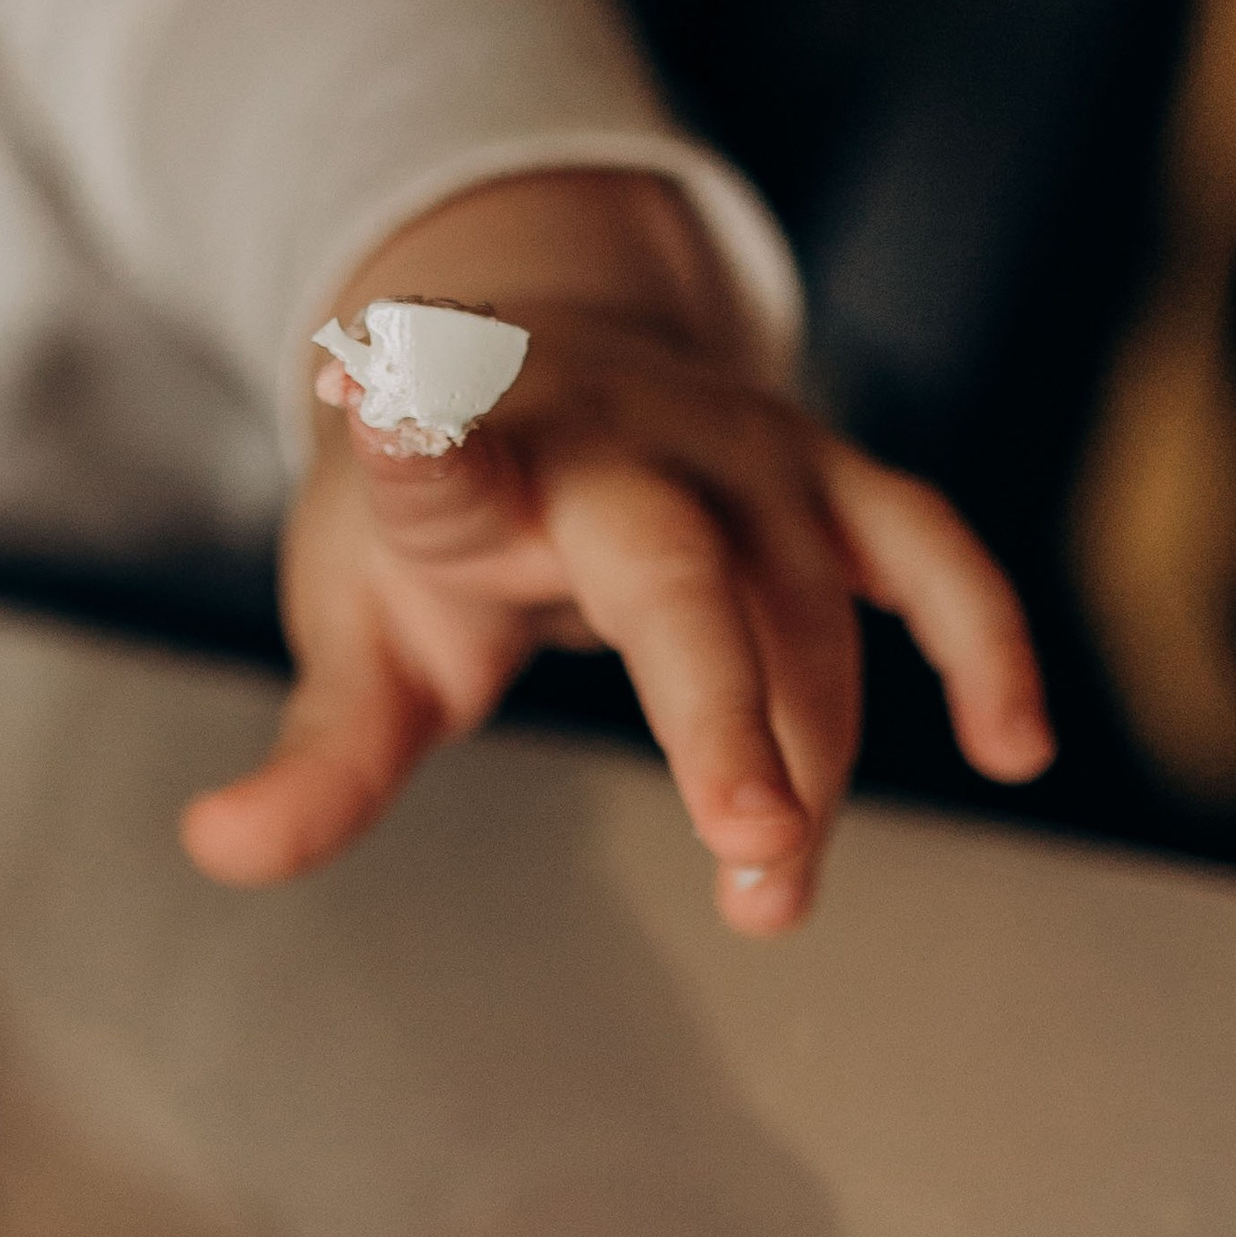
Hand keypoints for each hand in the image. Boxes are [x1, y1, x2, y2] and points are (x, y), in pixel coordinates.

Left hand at [182, 172, 1052, 930]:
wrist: (531, 337)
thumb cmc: (436, 510)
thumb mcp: (362, 621)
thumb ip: (323, 756)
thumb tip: (220, 853)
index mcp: (475, 464)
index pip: (437, 451)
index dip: (417, 427)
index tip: (385, 390)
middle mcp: (623, 443)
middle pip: (686, 578)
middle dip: (729, 712)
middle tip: (755, 854)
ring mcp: (744, 453)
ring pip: (808, 612)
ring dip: (812, 758)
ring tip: (770, 898)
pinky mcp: (831, 480)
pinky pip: (927, 554)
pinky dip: (982, 640)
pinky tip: (1015, 743)